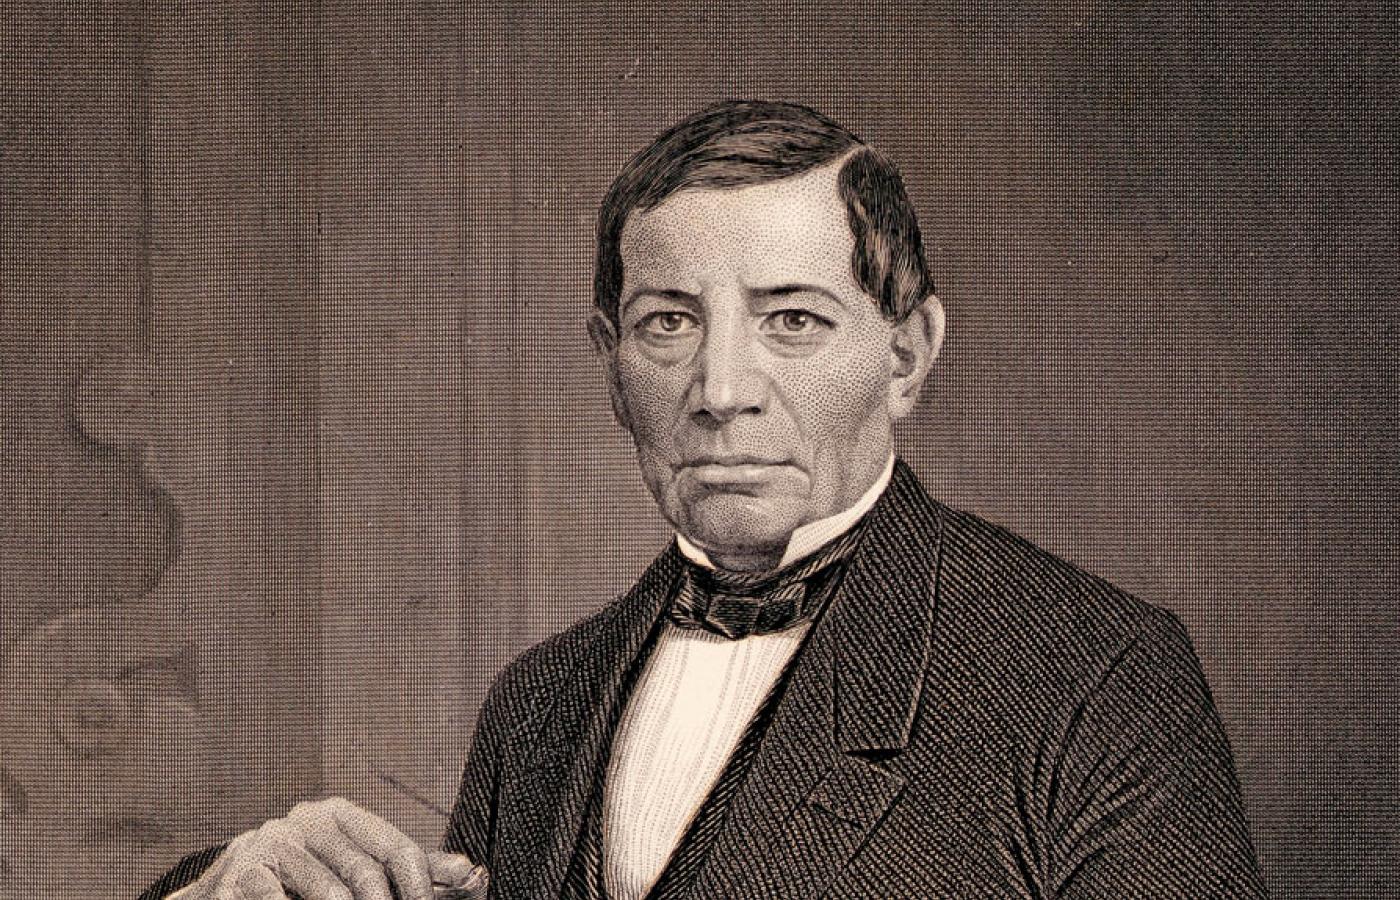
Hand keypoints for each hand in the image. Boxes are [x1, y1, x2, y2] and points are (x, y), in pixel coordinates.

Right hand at [181, 797, 487, 899]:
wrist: (227, 895)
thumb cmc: (302, 886)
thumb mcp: (360, 874)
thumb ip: (412, 873)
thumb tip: (474, 873)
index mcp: (342, 814)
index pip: (398, 848)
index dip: (420, 887)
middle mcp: (309, 818)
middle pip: (365, 873)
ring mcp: (274, 840)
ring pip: (328, 891)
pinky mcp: (243, 869)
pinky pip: (281, 898)